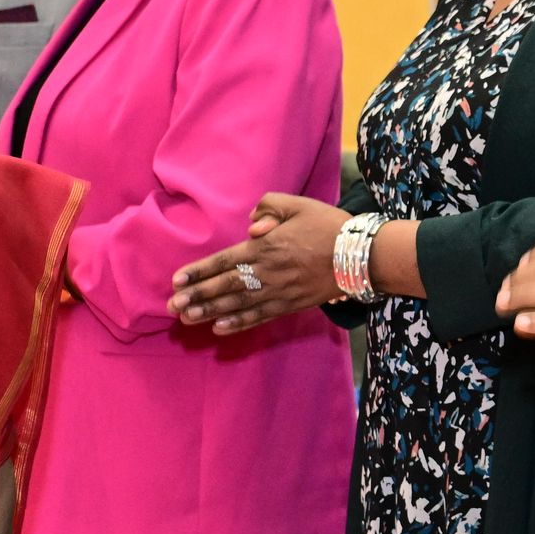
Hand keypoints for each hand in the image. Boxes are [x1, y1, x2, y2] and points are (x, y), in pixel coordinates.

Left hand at [173, 192, 343, 332]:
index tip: (177, 280)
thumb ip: (269, 207)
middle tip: (174, 306)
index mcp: (265, 245)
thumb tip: (251, 225)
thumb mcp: (298, 204)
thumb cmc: (328, 226)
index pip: (224, 260)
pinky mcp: (290, 305)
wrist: (360, 256)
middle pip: (224, 286)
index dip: (199, 271)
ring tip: (188, 319)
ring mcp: (278, 292)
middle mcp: (267, 272)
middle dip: (197, 296)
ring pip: (237, 304)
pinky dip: (239, 324)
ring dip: (210, 312)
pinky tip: (220, 329)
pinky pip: (260, 316)